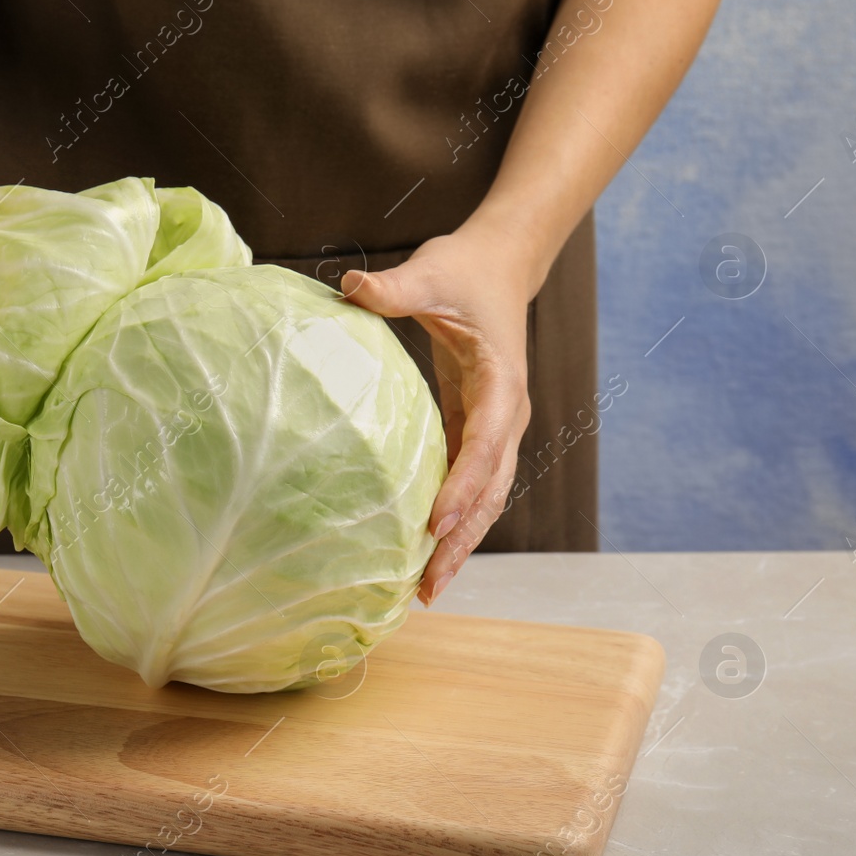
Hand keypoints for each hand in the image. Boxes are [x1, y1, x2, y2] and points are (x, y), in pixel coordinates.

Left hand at [340, 217, 545, 605]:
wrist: (501, 265)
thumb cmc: (463, 270)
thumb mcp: (430, 273)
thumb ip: (393, 288)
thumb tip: (349, 287)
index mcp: (501, 383)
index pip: (486, 442)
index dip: (463, 485)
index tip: (434, 522)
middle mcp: (507, 415)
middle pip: (491, 490)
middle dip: (463, 539)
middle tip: (429, 585)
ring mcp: (496, 429)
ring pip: (485, 499)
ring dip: (460, 543)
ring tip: (427, 590)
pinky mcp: (478, 431)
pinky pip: (469, 486)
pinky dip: (451, 521)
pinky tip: (421, 553)